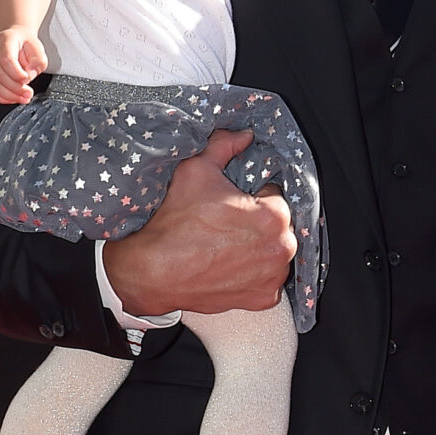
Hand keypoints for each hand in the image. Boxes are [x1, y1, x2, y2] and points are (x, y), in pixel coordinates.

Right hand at [0, 26, 46, 105]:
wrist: (15, 40)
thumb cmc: (25, 45)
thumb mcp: (39, 51)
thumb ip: (38, 63)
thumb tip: (28, 77)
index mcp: (5, 40)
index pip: (6, 59)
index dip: (17, 74)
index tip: (27, 80)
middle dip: (15, 89)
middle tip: (28, 94)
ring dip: (8, 96)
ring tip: (21, 98)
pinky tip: (10, 98)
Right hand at [103, 128, 295, 318]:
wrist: (154, 272)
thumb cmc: (175, 224)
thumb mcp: (196, 170)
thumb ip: (224, 146)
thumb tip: (243, 135)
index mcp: (274, 216)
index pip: (275, 196)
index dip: (253, 196)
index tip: (234, 203)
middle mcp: (282, 249)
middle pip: (279, 226)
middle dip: (259, 222)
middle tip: (228, 224)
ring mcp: (273, 277)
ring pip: (275, 253)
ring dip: (260, 247)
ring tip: (228, 245)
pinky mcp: (263, 299)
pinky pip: (268, 280)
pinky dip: (254, 274)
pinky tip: (231, 266)